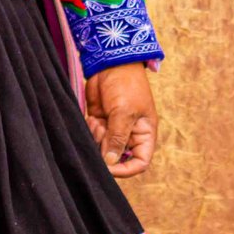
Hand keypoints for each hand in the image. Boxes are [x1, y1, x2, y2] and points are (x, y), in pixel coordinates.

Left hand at [85, 62, 159, 176]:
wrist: (110, 63)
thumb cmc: (125, 85)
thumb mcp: (124, 112)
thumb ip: (117, 138)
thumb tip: (110, 163)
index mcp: (144, 135)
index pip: (140, 163)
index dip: (126, 170)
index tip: (109, 168)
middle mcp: (129, 135)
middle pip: (117, 157)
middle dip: (105, 151)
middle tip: (101, 134)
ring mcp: (113, 128)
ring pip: (101, 148)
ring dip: (96, 139)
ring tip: (98, 122)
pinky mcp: (99, 121)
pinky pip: (91, 136)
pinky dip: (89, 130)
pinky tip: (92, 117)